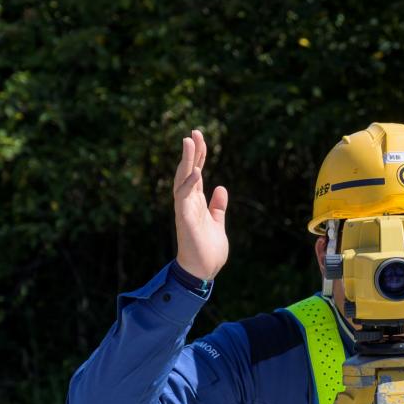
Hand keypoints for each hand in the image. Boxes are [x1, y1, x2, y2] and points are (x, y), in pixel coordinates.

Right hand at [173, 129, 227, 281]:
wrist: (203, 271)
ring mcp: (184, 210)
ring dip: (186, 161)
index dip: (198, 155)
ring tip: (189, 142)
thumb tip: (221, 188)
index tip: (199, 137)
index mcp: (196, 202)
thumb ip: (218, 206)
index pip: (196, 173)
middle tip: (194, 132)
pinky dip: (189, 184)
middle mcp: (188, 203)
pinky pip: (183, 198)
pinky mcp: (184, 219)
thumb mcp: (218, 223)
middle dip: (191, 152)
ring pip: (182, 180)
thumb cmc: (208, 249)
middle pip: (187, 171)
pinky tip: (195, 171)